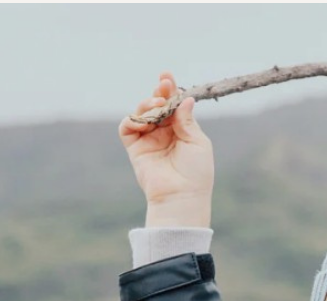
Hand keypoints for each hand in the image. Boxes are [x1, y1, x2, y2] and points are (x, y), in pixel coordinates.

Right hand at [118, 71, 214, 209]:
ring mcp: (149, 140)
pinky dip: (134, 118)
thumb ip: (187, 120)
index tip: (167, 77)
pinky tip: (145, 120)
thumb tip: (185, 99)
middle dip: (159, 91)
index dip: (170, 90)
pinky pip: (128, 126)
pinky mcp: (135, 148)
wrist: (181, 196)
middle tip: (163, 85)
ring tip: (158, 105)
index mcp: (181, 130)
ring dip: (148, 103)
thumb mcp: (198, 142)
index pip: (173, 105)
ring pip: (142, 112)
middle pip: (156, 105)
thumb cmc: (195, 173)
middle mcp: (164, 133)